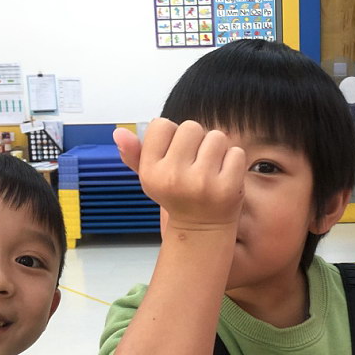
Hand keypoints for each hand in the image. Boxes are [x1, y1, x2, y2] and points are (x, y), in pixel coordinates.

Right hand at [114, 119, 244, 229]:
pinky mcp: (228, 187)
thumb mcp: (151, 177)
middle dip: (196, 140)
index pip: (162, 124)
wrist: (201, 230)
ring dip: (217, 149)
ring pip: (216, 136)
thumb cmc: (176, 196)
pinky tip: (224, 176)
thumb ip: (134, 154)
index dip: (172, 136)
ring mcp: (202, 182)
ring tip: (210, 169)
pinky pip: (235, 152)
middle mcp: (173, 176)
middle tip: (196, 163)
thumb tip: (119, 133)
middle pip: (191, 126)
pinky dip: (233, 161)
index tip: (175, 155)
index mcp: (151, 172)